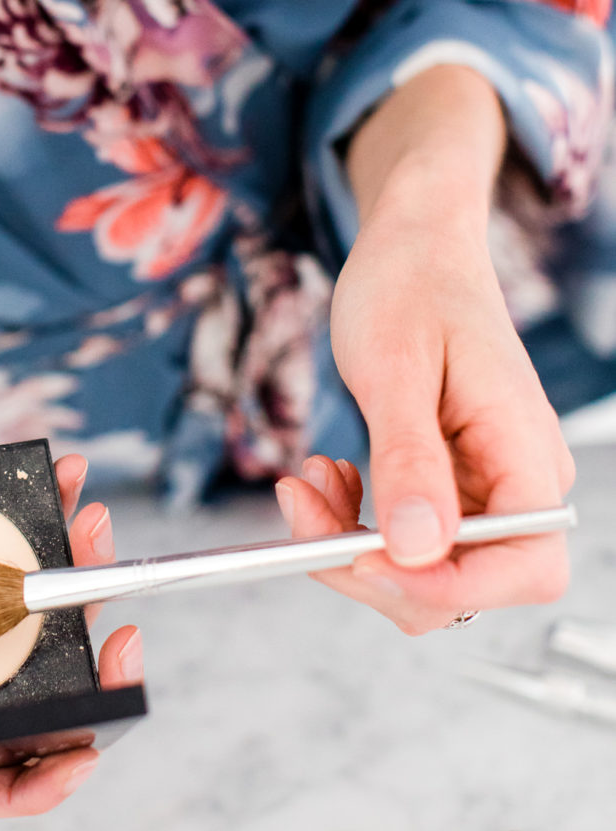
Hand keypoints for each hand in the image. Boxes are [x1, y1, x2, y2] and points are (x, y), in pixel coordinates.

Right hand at [0, 350, 138, 811]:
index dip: (31, 782)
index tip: (83, 756)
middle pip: (34, 696)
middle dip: (92, 670)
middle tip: (121, 635)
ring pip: (45, 616)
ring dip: (84, 576)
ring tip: (93, 525)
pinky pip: (24, 541)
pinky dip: (54, 511)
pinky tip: (69, 481)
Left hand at [275, 67, 573, 633]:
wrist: (412, 244)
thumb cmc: (410, 283)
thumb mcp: (394, 368)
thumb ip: (409, 460)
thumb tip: (416, 548)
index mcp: (527, 452)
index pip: (523, 568)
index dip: (442, 586)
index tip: (359, 558)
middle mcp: (520, 482)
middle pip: (466, 586)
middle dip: (373, 567)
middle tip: (304, 511)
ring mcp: (488, 488)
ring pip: (425, 570)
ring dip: (354, 545)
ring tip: (310, 483)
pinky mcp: (453, 487)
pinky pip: (409, 538)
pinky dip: (358, 524)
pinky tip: (329, 479)